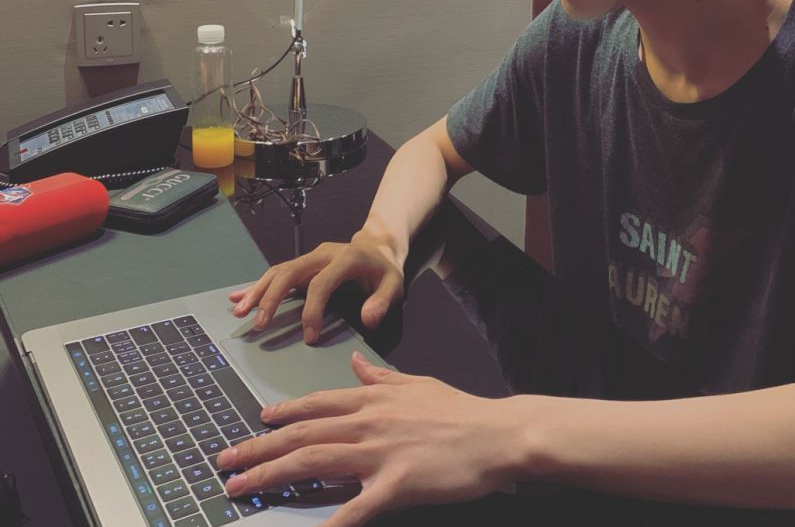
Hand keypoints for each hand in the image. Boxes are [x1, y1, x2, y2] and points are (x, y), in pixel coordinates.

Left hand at [216, 352, 523, 526]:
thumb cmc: (458, 410)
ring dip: (271, 476)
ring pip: (313, 462)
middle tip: (224, 461)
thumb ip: (380, 376)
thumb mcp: (416, 383)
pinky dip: (328, 523)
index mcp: (373, 398)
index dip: (283, 414)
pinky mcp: (394, 485)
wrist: (494, 434)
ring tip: (240, 488)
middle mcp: (368, 422)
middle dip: (258, 448)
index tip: (257, 421)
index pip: (317, 404)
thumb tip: (354, 362)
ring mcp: (378, 453)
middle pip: (302, 434)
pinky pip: (354, 508)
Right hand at [228, 229, 404, 342]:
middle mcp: (323, 254)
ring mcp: (311, 257)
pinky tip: (239, 297)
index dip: (312, 310)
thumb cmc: (383, 270)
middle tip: (259, 324)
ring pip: (279, 271)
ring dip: (258, 291)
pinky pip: (277, 272)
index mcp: (346, 258)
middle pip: (290, 272)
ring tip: (240, 312)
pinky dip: (258, 285)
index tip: (309, 336)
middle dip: (271, 297)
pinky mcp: (303, 264)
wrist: (378, 248)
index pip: (321, 283)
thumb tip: (368, 319)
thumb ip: (382, 301)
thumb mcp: (394, 284)